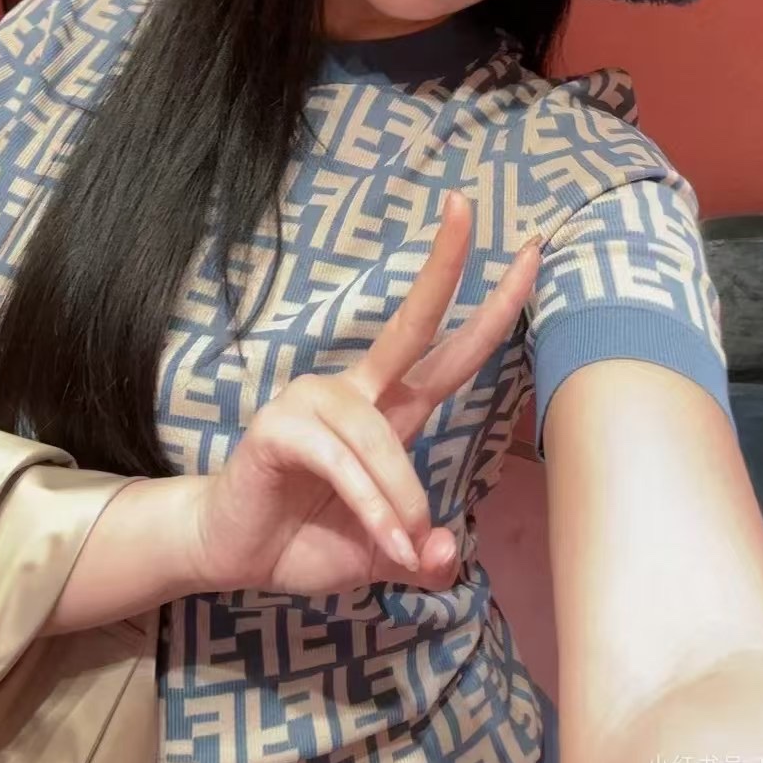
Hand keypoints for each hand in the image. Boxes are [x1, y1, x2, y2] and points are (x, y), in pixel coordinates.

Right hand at [189, 191, 539, 595]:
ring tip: (400, 543)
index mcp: (387, 409)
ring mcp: (313, 401)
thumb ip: (419, 555)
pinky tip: (380, 535)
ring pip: (380, 437)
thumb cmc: (306, 539)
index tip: (529, 256)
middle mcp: (355, 392)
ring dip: (400, 497)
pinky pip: (343, 461)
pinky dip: (370, 504)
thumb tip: (445, 553)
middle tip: (467, 206)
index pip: (447, 350)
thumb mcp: (383, 554)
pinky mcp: (279, 427)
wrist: (234, 557)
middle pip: (409, 323)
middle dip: (443, 266)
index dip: (490, 307)